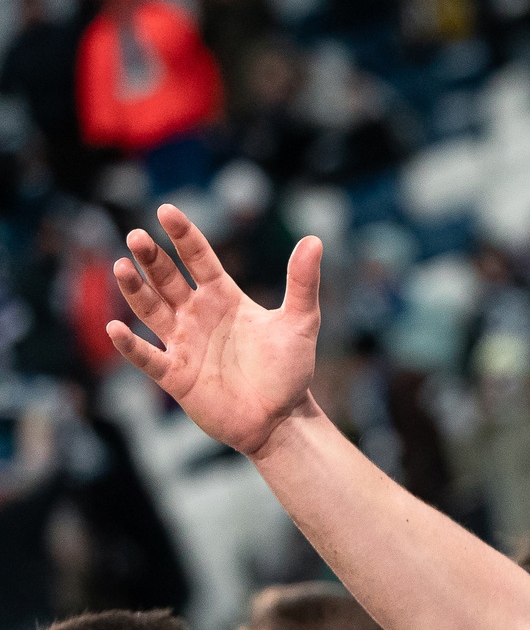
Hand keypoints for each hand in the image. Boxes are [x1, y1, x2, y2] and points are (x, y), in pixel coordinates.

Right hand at [106, 206, 322, 459]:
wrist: (282, 418)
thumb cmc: (289, 370)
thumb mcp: (300, 323)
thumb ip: (303, 283)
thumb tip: (315, 239)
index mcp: (224, 297)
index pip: (198, 259)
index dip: (183, 236)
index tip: (167, 211)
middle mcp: (197, 315)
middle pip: (167, 279)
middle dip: (151, 259)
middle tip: (137, 236)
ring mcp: (183, 344)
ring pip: (151, 310)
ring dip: (135, 290)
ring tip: (121, 266)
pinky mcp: (175, 375)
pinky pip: (148, 357)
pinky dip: (131, 345)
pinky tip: (115, 328)